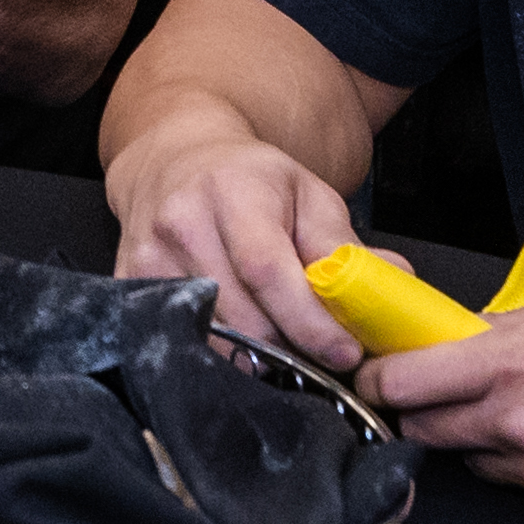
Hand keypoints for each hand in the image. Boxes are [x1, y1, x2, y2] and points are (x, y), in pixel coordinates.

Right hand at [101, 118, 358, 361]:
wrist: (173, 160)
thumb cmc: (250, 181)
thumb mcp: (308, 195)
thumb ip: (344, 245)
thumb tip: (394, 284)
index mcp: (232, 191)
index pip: (268, 270)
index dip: (309, 321)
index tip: (344, 352)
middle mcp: (181, 222)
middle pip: (241, 315)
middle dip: (291, 349)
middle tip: (324, 362)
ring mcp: (147, 257)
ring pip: (212, 339)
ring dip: (256, 359)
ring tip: (287, 353)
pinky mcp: (128, 283)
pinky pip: (180, 340)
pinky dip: (218, 355)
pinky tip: (242, 348)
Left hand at [359, 292, 523, 523]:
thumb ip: (513, 330)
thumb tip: (460, 338)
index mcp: (515, 363)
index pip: (401, 383)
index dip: (382, 382)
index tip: (380, 381)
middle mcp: (521, 424)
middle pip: (429, 431)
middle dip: (435, 415)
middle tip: (465, 400)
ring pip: (484, 466)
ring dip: (498, 447)